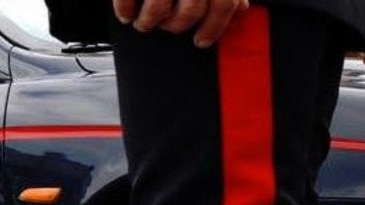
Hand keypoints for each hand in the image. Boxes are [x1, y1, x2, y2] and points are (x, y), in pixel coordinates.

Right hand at [113, 0, 248, 47]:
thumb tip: (240, 7)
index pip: (223, 2)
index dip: (214, 26)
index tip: (202, 40)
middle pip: (191, 10)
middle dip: (176, 26)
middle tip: (166, 27)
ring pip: (159, 8)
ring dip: (148, 22)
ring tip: (144, 22)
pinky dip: (125, 9)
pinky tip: (126, 13)